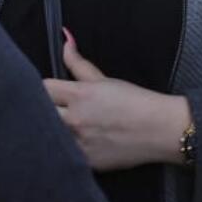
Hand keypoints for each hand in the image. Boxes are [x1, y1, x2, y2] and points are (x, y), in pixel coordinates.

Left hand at [44, 31, 192, 171]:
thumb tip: (65, 38)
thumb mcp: (104, 79)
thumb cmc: (134, 101)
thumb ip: (78, 62)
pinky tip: (79, 144)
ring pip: (51, 135)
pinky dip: (68, 150)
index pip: (43, 88)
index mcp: (79, 95)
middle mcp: (74, 120)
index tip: (54, 92)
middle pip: (42, 111)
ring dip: (55, 129)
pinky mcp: (85, 163)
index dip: (47, 89)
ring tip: (69, 127)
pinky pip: (65, 156)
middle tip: (60, 110)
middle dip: (48, 109)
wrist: (159, 129)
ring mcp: (78, 144)